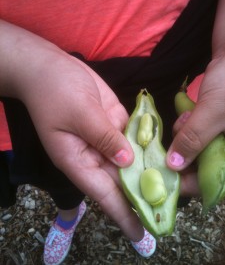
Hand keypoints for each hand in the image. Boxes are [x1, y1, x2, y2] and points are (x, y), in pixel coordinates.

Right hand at [0, 21, 143, 240]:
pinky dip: (146, 144)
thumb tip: (127, 161)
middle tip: (165, 208)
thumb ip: (104, 138)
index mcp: (77, 160)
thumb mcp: (79, 113)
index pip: (102, 193)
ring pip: (129, 160)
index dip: (122, 213)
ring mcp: (106, 137)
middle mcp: (93, 154)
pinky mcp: (114, 122)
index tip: (141, 232)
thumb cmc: (55, 91)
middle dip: (140, 193)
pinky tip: (163, 152)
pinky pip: (133, 136)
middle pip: (119, 180)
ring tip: (170, 186)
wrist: (50, 66)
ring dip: (147, 170)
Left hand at [166, 56, 224, 195]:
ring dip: (185, 137)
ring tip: (187, 119)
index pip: (214, 182)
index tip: (165, 177)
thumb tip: (173, 166)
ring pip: (197, 151)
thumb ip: (193, 139)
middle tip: (171, 144)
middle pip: (204, 168)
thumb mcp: (213, 112)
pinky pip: (197, 136)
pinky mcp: (215, 126)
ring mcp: (223, 137)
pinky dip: (188, 128)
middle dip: (185, 154)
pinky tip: (188, 114)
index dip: (190, 183)